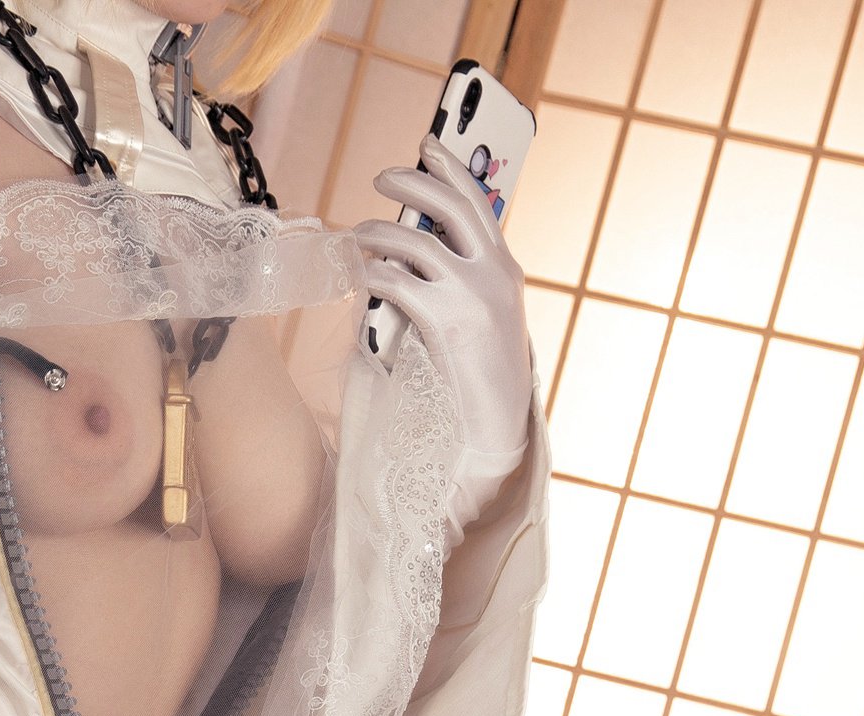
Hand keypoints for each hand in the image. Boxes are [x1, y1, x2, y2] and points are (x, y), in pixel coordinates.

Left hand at [358, 147, 536, 526]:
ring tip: (358, 237)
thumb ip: (463, 279)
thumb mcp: (485, 315)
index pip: (478, 202)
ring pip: (415, 241)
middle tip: (380, 178)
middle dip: (412, 183)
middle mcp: (493, 272)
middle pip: (449, 206)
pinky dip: (373, 273)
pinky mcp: (446, 319)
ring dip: (379, 233)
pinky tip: (362, 277)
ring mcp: (471, 294)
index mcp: (505, 267)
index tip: (428, 142)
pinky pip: (398, 281)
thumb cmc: (483, 374)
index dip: (451, 167)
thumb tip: (418, 248)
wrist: (497, 424)